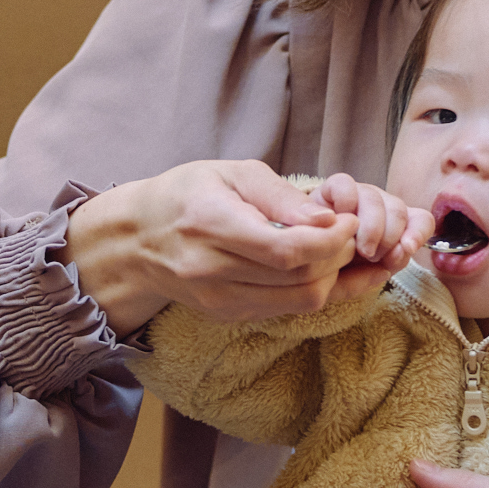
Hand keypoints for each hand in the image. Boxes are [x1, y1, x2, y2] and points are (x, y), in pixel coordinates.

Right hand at [68, 160, 364, 331]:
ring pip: (299, 302)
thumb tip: (328, 219)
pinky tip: (319, 266)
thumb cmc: (187, 194)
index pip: (286, 250)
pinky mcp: (227, 314)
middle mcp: (212, 270)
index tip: (349, 220)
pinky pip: (285, 309)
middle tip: (350, 231)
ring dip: (333, 278)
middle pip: (300, 280)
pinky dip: (312, 289)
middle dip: (339, 257)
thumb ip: (280, 195)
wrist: (138, 239)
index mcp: (211, 225)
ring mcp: (219, 300)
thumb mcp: (231, 172)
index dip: (330, 240)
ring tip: (338, 248)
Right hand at [307, 173, 429, 288]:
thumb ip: (382, 269)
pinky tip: (337, 224)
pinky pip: (346, 185)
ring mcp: (356, 195)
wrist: (298, 260)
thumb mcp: (361, 277)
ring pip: (376, 198)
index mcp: (393, 227)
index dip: (417, 233)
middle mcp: (379, 208)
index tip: (406, 250)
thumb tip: (398, 257)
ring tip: (356, 249)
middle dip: (389, 237)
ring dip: (370, 227)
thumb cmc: (332, 269)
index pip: (421, 220)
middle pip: (399, 209)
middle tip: (372, 257)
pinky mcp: (330, 189)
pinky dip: (346, 203)